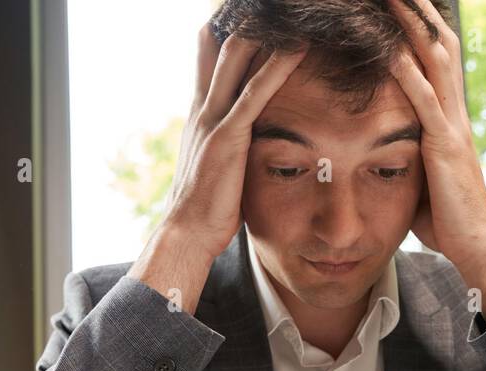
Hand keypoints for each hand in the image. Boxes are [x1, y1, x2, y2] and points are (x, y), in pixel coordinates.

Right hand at [130, 25, 305, 311]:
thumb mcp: (215, 165)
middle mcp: (203, 108)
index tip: (239, 11)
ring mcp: (214, 120)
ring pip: (236, 58)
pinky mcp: (229, 137)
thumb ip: (226, 144)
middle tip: (262, 3)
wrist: (187, 232)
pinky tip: (298, 48)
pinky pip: (255, 92)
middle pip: (218, 45)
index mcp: (199, 114)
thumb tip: (241, 140)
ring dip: (262, 32)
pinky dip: (278, 67)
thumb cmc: (206, 207)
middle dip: (240, 20)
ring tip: (288, 14)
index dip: (221, 30)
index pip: (207, 56)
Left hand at [386, 0, 485, 322]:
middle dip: (418, 10)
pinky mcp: (445, 145)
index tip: (402, 1)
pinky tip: (389, 47)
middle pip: (439, 43)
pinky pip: (424, 99)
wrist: (477, 245)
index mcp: (449, 117)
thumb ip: (408, 154)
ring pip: (434, 59)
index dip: (422, 25)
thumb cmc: (447, 219)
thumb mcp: (421, 177)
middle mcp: (455, 112)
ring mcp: (452, 126)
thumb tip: (384, 149)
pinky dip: (406, 70)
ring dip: (412, 25)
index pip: (438, 56)